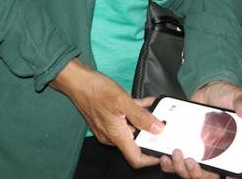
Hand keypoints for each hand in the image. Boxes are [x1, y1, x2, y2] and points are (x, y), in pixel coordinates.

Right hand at [50, 60, 164, 169]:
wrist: (77, 82)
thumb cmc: (95, 90)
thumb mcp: (123, 102)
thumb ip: (141, 116)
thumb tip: (157, 129)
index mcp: (116, 135)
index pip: (136, 158)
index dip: (151, 159)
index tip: (162, 152)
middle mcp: (111, 135)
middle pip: (135, 144)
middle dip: (151, 135)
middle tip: (164, 125)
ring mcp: (109, 128)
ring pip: (132, 129)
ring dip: (145, 121)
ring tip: (157, 110)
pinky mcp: (107, 119)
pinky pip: (126, 120)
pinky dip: (136, 113)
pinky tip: (146, 102)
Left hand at [154, 82, 241, 177]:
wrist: (209, 90)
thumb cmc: (226, 96)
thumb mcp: (237, 96)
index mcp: (231, 147)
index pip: (231, 171)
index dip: (228, 176)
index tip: (222, 174)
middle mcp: (215, 155)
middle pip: (207, 176)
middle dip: (197, 174)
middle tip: (190, 161)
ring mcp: (199, 154)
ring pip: (190, 173)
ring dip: (181, 168)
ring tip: (176, 153)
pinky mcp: (186, 149)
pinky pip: (176, 164)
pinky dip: (169, 164)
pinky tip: (165, 156)